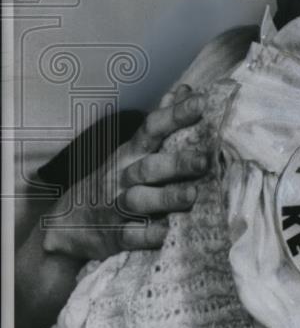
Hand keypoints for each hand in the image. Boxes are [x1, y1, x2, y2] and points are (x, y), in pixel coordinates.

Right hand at [42, 84, 208, 261]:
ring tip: (192, 195)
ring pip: (140, 200)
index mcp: (130, 153)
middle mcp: (123, 177)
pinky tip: (168, 232)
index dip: (176, 115)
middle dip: (176, 162)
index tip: (201, 102)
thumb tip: (186, 90)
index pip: (152, 129)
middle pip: (149, 167)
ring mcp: (117, 207)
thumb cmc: (112, 181)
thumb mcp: (131, 150)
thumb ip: (160, 124)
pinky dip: (150, 235)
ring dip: (166, 198)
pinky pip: (132, 236)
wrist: (68, 224)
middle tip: (204, 159)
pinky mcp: (115, 237)